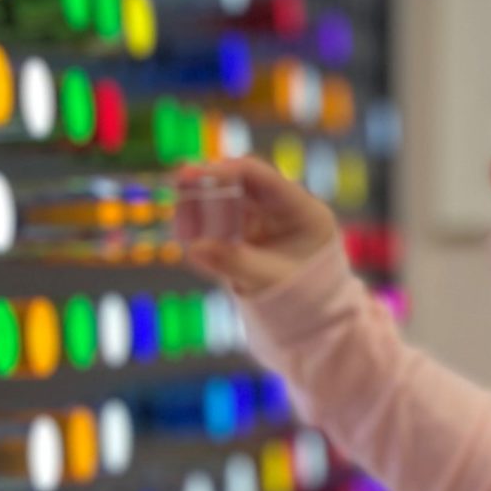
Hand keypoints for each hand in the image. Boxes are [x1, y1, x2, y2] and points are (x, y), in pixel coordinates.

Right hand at [173, 156, 341, 297]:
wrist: (311, 319)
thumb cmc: (303, 299)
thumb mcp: (270, 281)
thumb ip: (234, 263)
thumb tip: (194, 248)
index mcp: (303, 210)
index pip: (262, 177)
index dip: (226, 171)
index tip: (193, 173)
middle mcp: (284, 207)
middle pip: (242, 182)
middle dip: (209, 181)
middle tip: (179, 180)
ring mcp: (266, 219)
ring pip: (230, 200)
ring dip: (203, 202)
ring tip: (179, 210)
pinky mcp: (250, 234)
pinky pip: (223, 221)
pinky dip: (204, 225)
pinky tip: (184, 229)